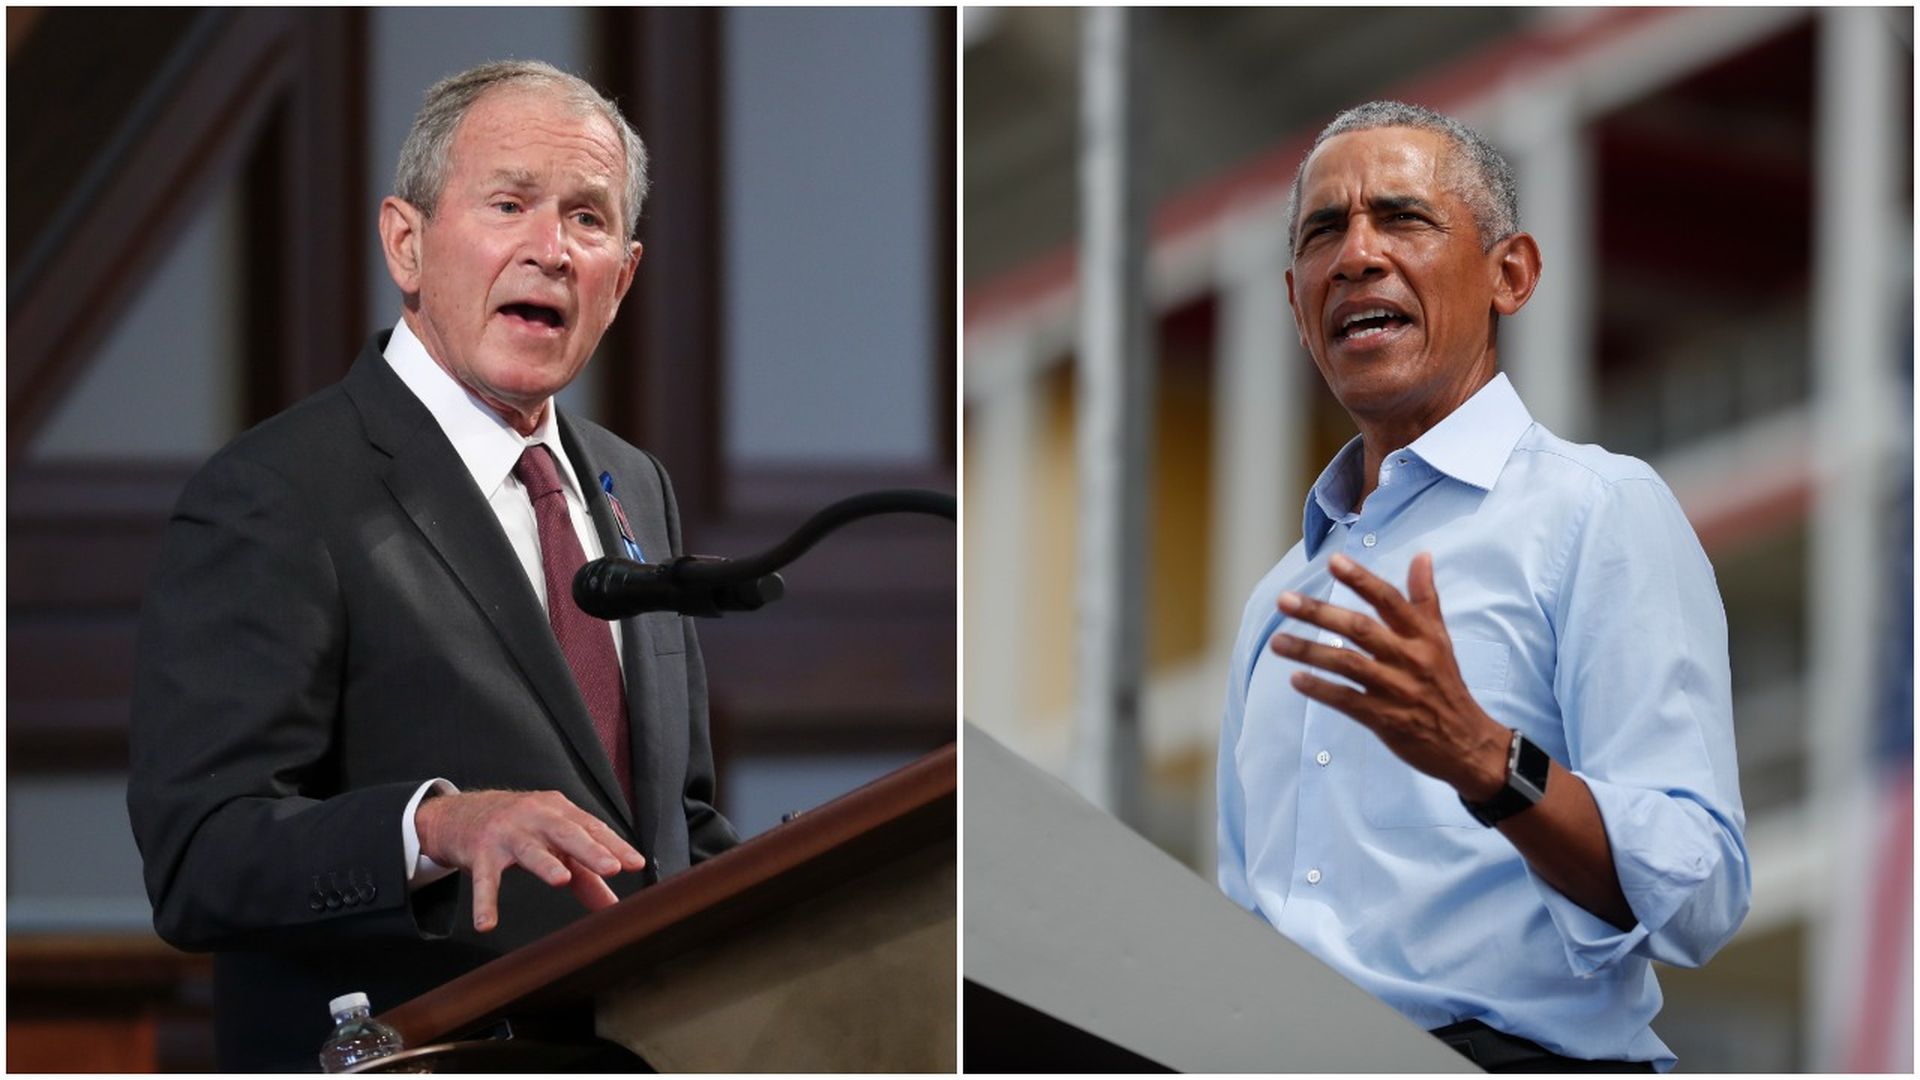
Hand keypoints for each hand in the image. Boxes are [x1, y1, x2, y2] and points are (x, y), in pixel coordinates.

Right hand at [414, 790, 646, 931]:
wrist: (463, 814)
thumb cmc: (519, 828)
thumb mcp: (553, 843)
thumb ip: (584, 874)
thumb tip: (612, 904)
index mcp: (558, 812)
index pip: (591, 828)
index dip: (614, 845)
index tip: (635, 863)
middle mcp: (535, 817)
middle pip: (566, 832)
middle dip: (590, 850)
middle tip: (612, 868)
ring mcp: (506, 834)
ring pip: (529, 849)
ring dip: (545, 863)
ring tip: (561, 880)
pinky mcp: (480, 853)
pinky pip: (484, 880)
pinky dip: (484, 902)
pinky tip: (487, 922)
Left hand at [1270, 551, 1508, 799]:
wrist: (1466, 742)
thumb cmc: (1446, 684)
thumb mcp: (1440, 639)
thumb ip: (1425, 598)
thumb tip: (1422, 555)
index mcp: (1423, 636)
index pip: (1389, 600)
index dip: (1361, 579)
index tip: (1333, 561)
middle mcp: (1409, 658)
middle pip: (1360, 628)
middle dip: (1320, 612)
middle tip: (1284, 600)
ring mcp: (1396, 689)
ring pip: (1347, 663)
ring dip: (1309, 651)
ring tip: (1277, 642)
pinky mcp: (1385, 718)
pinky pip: (1347, 700)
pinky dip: (1320, 689)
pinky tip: (1296, 679)